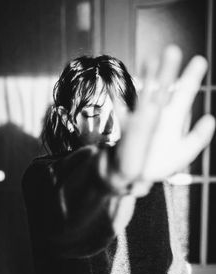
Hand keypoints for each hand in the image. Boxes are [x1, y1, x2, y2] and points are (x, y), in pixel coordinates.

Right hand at [115, 45, 214, 182]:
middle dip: (168, 70)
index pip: (184, 93)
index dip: (191, 78)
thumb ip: (198, 138)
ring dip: (147, 78)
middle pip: (164, 88)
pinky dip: (117, 97)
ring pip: (144, 93)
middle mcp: (158, 113)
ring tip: (150, 61)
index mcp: (174, 118)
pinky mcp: (126, 125)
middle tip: (173, 51)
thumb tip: (211, 118)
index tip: (199, 61)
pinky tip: (113, 86)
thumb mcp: (183, 154)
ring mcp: (141, 118)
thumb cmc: (159, 164)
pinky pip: (121, 109)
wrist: (137, 175)